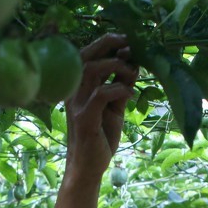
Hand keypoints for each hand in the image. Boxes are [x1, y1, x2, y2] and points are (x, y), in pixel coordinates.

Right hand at [63, 33, 138, 184]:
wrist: (89, 167)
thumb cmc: (100, 136)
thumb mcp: (114, 107)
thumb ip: (121, 85)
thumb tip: (134, 63)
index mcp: (78, 86)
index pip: (87, 54)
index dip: (106, 42)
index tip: (128, 40)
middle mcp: (73, 91)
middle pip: (85, 56)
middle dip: (108, 44)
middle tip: (130, 43)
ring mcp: (76, 104)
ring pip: (91, 71)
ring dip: (115, 65)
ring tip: (132, 72)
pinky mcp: (84, 119)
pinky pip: (100, 95)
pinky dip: (118, 90)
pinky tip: (131, 95)